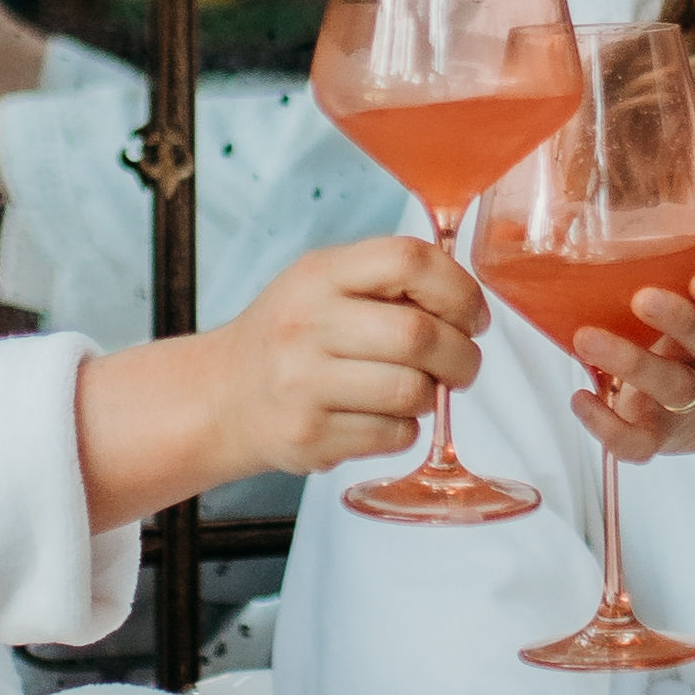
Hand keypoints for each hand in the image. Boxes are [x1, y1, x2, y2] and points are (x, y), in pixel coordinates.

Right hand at [74, 231, 484, 524]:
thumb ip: (386, 279)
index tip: (473, 316)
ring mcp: (303, 383)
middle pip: (419, 334)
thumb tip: (468, 301)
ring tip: (416, 391)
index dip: (459, 289)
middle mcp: (306, 323)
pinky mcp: (308, 435)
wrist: (221, 396)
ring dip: (432, 396)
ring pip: (412, 391)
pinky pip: (393, 434)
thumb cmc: (289, 337)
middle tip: (464, 365)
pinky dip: (404, 429)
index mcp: (319, 274)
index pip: (408, 259)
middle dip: (461, 356)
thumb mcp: (322, 284)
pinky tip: (380, 417)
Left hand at [562, 263, 694, 465]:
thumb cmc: (671, 342)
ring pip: (672, 387)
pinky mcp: (658, 437)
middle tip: (644, 298)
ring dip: (632, 362)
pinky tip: (580, 398)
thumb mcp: (669, 304)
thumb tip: (522, 224)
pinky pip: (639, 442)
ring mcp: (685, 402)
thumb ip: (632, 270)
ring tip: (586, 339)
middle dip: (681, 319)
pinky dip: (607, 424)